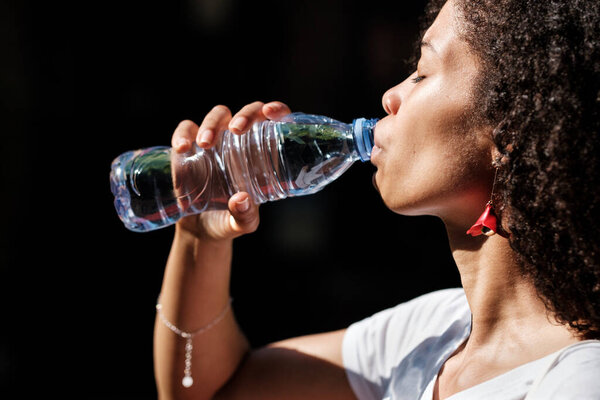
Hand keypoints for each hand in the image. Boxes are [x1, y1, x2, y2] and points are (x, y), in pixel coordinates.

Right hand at [170, 101, 291, 240]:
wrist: (200, 231)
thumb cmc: (229, 221)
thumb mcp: (243, 224)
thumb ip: (245, 216)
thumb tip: (241, 199)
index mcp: (261, 155)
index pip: (273, 123)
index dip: (276, 109)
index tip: (271, 113)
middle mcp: (240, 143)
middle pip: (246, 113)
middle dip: (243, 114)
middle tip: (236, 130)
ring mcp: (215, 143)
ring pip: (217, 116)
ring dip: (212, 123)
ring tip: (205, 144)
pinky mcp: (189, 148)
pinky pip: (186, 130)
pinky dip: (183, 133)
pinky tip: (182, 147)